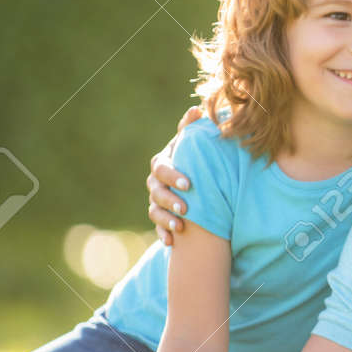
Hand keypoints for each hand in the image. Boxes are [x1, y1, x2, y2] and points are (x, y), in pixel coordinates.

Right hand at [147, 106, 202, 245]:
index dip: (173, 176)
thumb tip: (197, 109)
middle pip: (156, 191)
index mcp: (162, 163)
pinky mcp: (159, 217)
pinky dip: (162, 234)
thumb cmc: (194, 157)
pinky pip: (157, 227)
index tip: (188, 184)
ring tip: (180, 228)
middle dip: (169, 200)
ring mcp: (155, 201)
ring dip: (165, 219)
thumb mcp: (193, 144)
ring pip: (154, 211)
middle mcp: (155, 182)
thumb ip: (192, 128)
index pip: (162, 168)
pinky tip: (171, 243)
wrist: (194, 179)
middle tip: (185, 208)